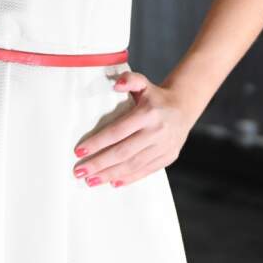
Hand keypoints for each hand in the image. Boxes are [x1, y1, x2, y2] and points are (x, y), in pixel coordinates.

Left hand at [72, 72, 195, 187]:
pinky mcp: (169, 157)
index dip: (97, 143)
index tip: (79, 152)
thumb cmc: (156, 96)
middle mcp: (156, 132)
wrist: (184, 106)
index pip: (117, 131)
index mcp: (147, 113)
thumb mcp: (143, 83)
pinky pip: (146, 171)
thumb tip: (116, 85)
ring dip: (110, 174)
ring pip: (133, 165)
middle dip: (99, 163)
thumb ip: (129, 80)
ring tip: (91, 180)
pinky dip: (129, 178)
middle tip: (79, 172)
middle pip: (123, 152)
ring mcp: (164, 147)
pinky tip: (113, 182)